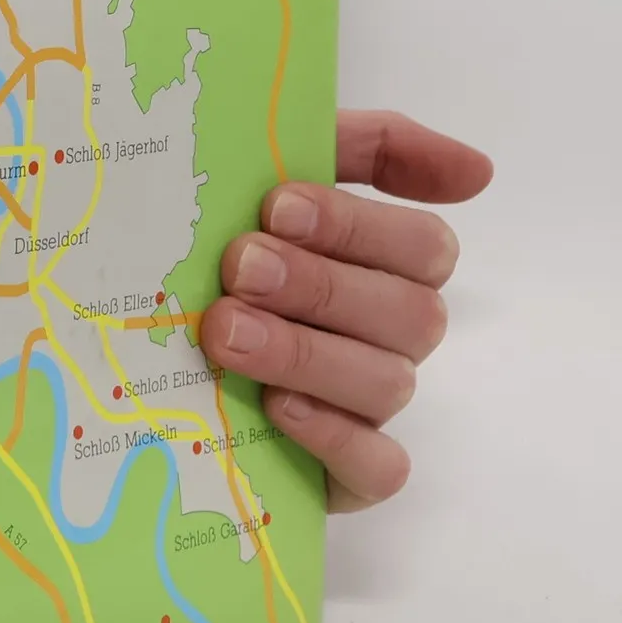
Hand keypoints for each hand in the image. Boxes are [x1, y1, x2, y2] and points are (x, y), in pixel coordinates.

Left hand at [199, 111, 493, 511]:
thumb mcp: (270, 175)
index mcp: (387, 265)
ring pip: (387, 382)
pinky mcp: (348, 474)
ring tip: (225, 331)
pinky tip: (276, 406)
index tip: (279, 204)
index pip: (422, 245)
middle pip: (409, 312)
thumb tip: (478, 172)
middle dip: (320, 284)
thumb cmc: (219, 249)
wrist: (143, 355)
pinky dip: (334, 436)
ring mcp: (370, 406)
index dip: (358, 224)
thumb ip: (366, 148)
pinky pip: (378, 466)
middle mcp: (391, 336)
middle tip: (239, 266)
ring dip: (305, 352)